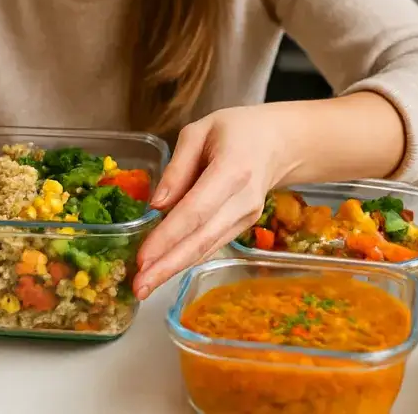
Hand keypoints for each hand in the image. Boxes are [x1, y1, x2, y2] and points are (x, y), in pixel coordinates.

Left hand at [131, 106, 289, 298]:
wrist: (279, 142)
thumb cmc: (236, 130)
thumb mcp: (200, 131)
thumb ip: (177, 167)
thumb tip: (156, 206)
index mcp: (232, 170)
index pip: (195, 210)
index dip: (167, 236)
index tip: (141, 258)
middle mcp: (243, 200)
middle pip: (202, 239)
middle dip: (167, 266)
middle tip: (138, 288)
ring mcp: (247, 217)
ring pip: (207, 248)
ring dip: (174, 269)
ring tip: (144, 286)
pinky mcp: (244, 226)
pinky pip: (212, 245)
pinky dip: (187, 259)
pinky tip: (164, 270)